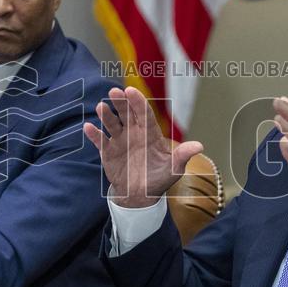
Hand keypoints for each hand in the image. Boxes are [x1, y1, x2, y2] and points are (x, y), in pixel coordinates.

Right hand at [83, 86, 202, 207]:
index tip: (131, 91)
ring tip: (101, 107)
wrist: (141, 195)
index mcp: (150, 133)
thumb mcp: (174, 169)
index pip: (144, 114)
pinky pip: (100, 140)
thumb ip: (183, 156)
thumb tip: (199, 146)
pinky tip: (88, 127)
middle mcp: (134, 133)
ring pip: (112, 123)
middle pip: (127, 113)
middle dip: (121, 102)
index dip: (138, 102)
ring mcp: (119, 140)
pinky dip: (94, 134)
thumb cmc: (159, 179)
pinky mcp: (108, 151)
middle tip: (115, 92)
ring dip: (106, 115)